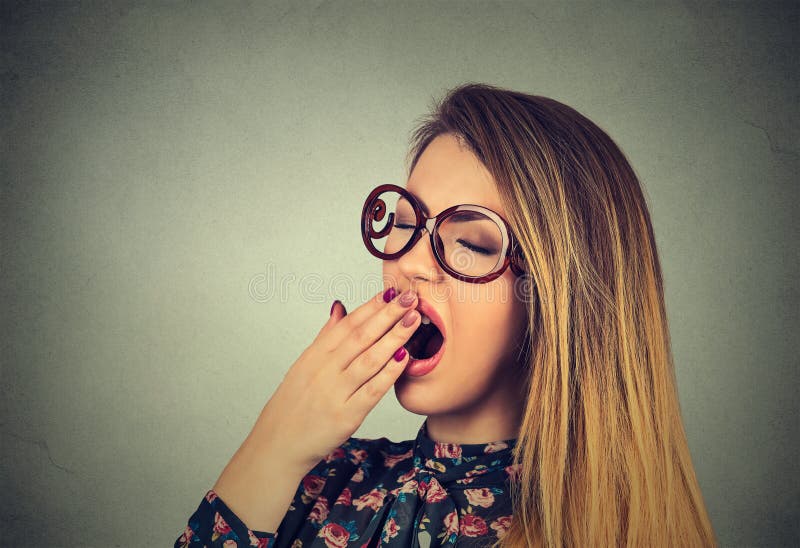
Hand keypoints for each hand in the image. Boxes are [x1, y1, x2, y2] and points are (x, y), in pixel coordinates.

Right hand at [246, 287, 419, 471]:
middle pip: (360, 336)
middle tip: (411, 297)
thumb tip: (340, 307)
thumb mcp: (303, 366)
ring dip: (394, 337)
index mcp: (314, 356)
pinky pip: (372, 390)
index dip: (371, 306)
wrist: (276, 446)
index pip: (347, 325)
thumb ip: (325, 337)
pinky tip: (405, 358)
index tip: (393, 291)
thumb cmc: (292, 406)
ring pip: (369, 359)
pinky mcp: (345, 416)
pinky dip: (389, 373)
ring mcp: (334, 393)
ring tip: (413, 320)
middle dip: (388, 314)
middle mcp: (323, 371)